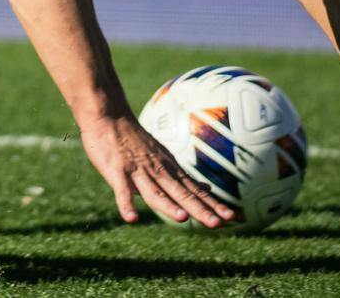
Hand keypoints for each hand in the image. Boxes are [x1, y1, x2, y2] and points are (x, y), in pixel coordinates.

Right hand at [81, 113, 233, 226]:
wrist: (108, 115)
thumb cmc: (135, 139)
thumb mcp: (164, 156)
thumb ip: (182, 177)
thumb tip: (208, 189)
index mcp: (169, 170)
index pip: (194, 190)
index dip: (212, 204)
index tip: (231, 218)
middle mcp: (157, 171)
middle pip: (181, 194)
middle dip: (199, 209)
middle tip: (217, 223)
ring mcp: (137, 171)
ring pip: (155, 192)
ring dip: (168, 206)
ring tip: (182, 218)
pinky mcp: (116, 170)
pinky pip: (121, 190)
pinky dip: (126, 204)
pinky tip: (131, 218)